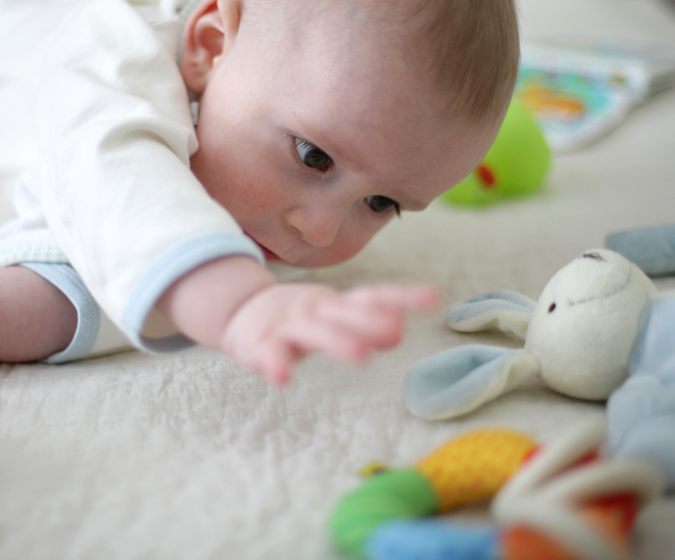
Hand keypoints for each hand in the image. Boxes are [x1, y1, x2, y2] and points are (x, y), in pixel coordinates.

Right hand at [221, 282, 438, 384]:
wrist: (242, 311)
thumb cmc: (300, 319)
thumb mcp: (334, 319)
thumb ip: (364, 324)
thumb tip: (399, 330)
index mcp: (335, 304)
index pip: (371, 296)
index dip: (401, 296)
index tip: (433, 297)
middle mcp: (314, 310)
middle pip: (344, 313)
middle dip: (369, 321)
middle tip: (396, 331)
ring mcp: (286, 326)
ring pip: (312, 332)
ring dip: (336, 341)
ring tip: (360, 354)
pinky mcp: (259, 345)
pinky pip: (268, 355)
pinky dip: (275, 365)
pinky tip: (282, 378)